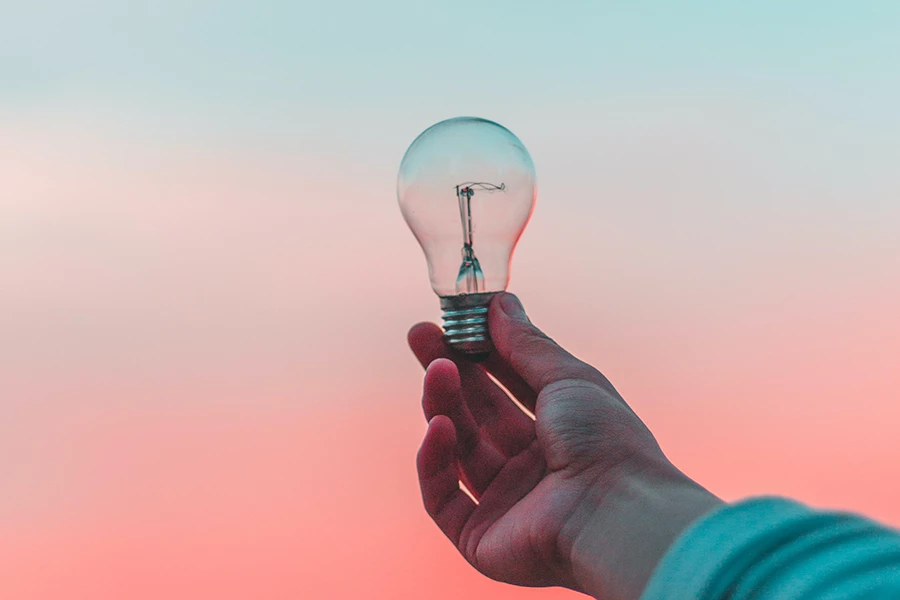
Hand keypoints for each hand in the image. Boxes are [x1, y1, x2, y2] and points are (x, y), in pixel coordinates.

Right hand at [410, 293, 720, 599]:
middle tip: (420, 334)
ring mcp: (505, 502)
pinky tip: (439, 427)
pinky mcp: (480, 537)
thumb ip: (526, 344)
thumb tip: (499, 302)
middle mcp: (532, 466)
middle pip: (477, 413)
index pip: (507, 385)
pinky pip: (442, 497)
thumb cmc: (606, 441)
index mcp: (559, 431)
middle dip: (448, 371)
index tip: (452, 320)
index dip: (478, 352)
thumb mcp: (568, 378)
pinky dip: (435, 461)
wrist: (616, 513)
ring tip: (437, 370)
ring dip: (443, 405)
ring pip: (458, 448)